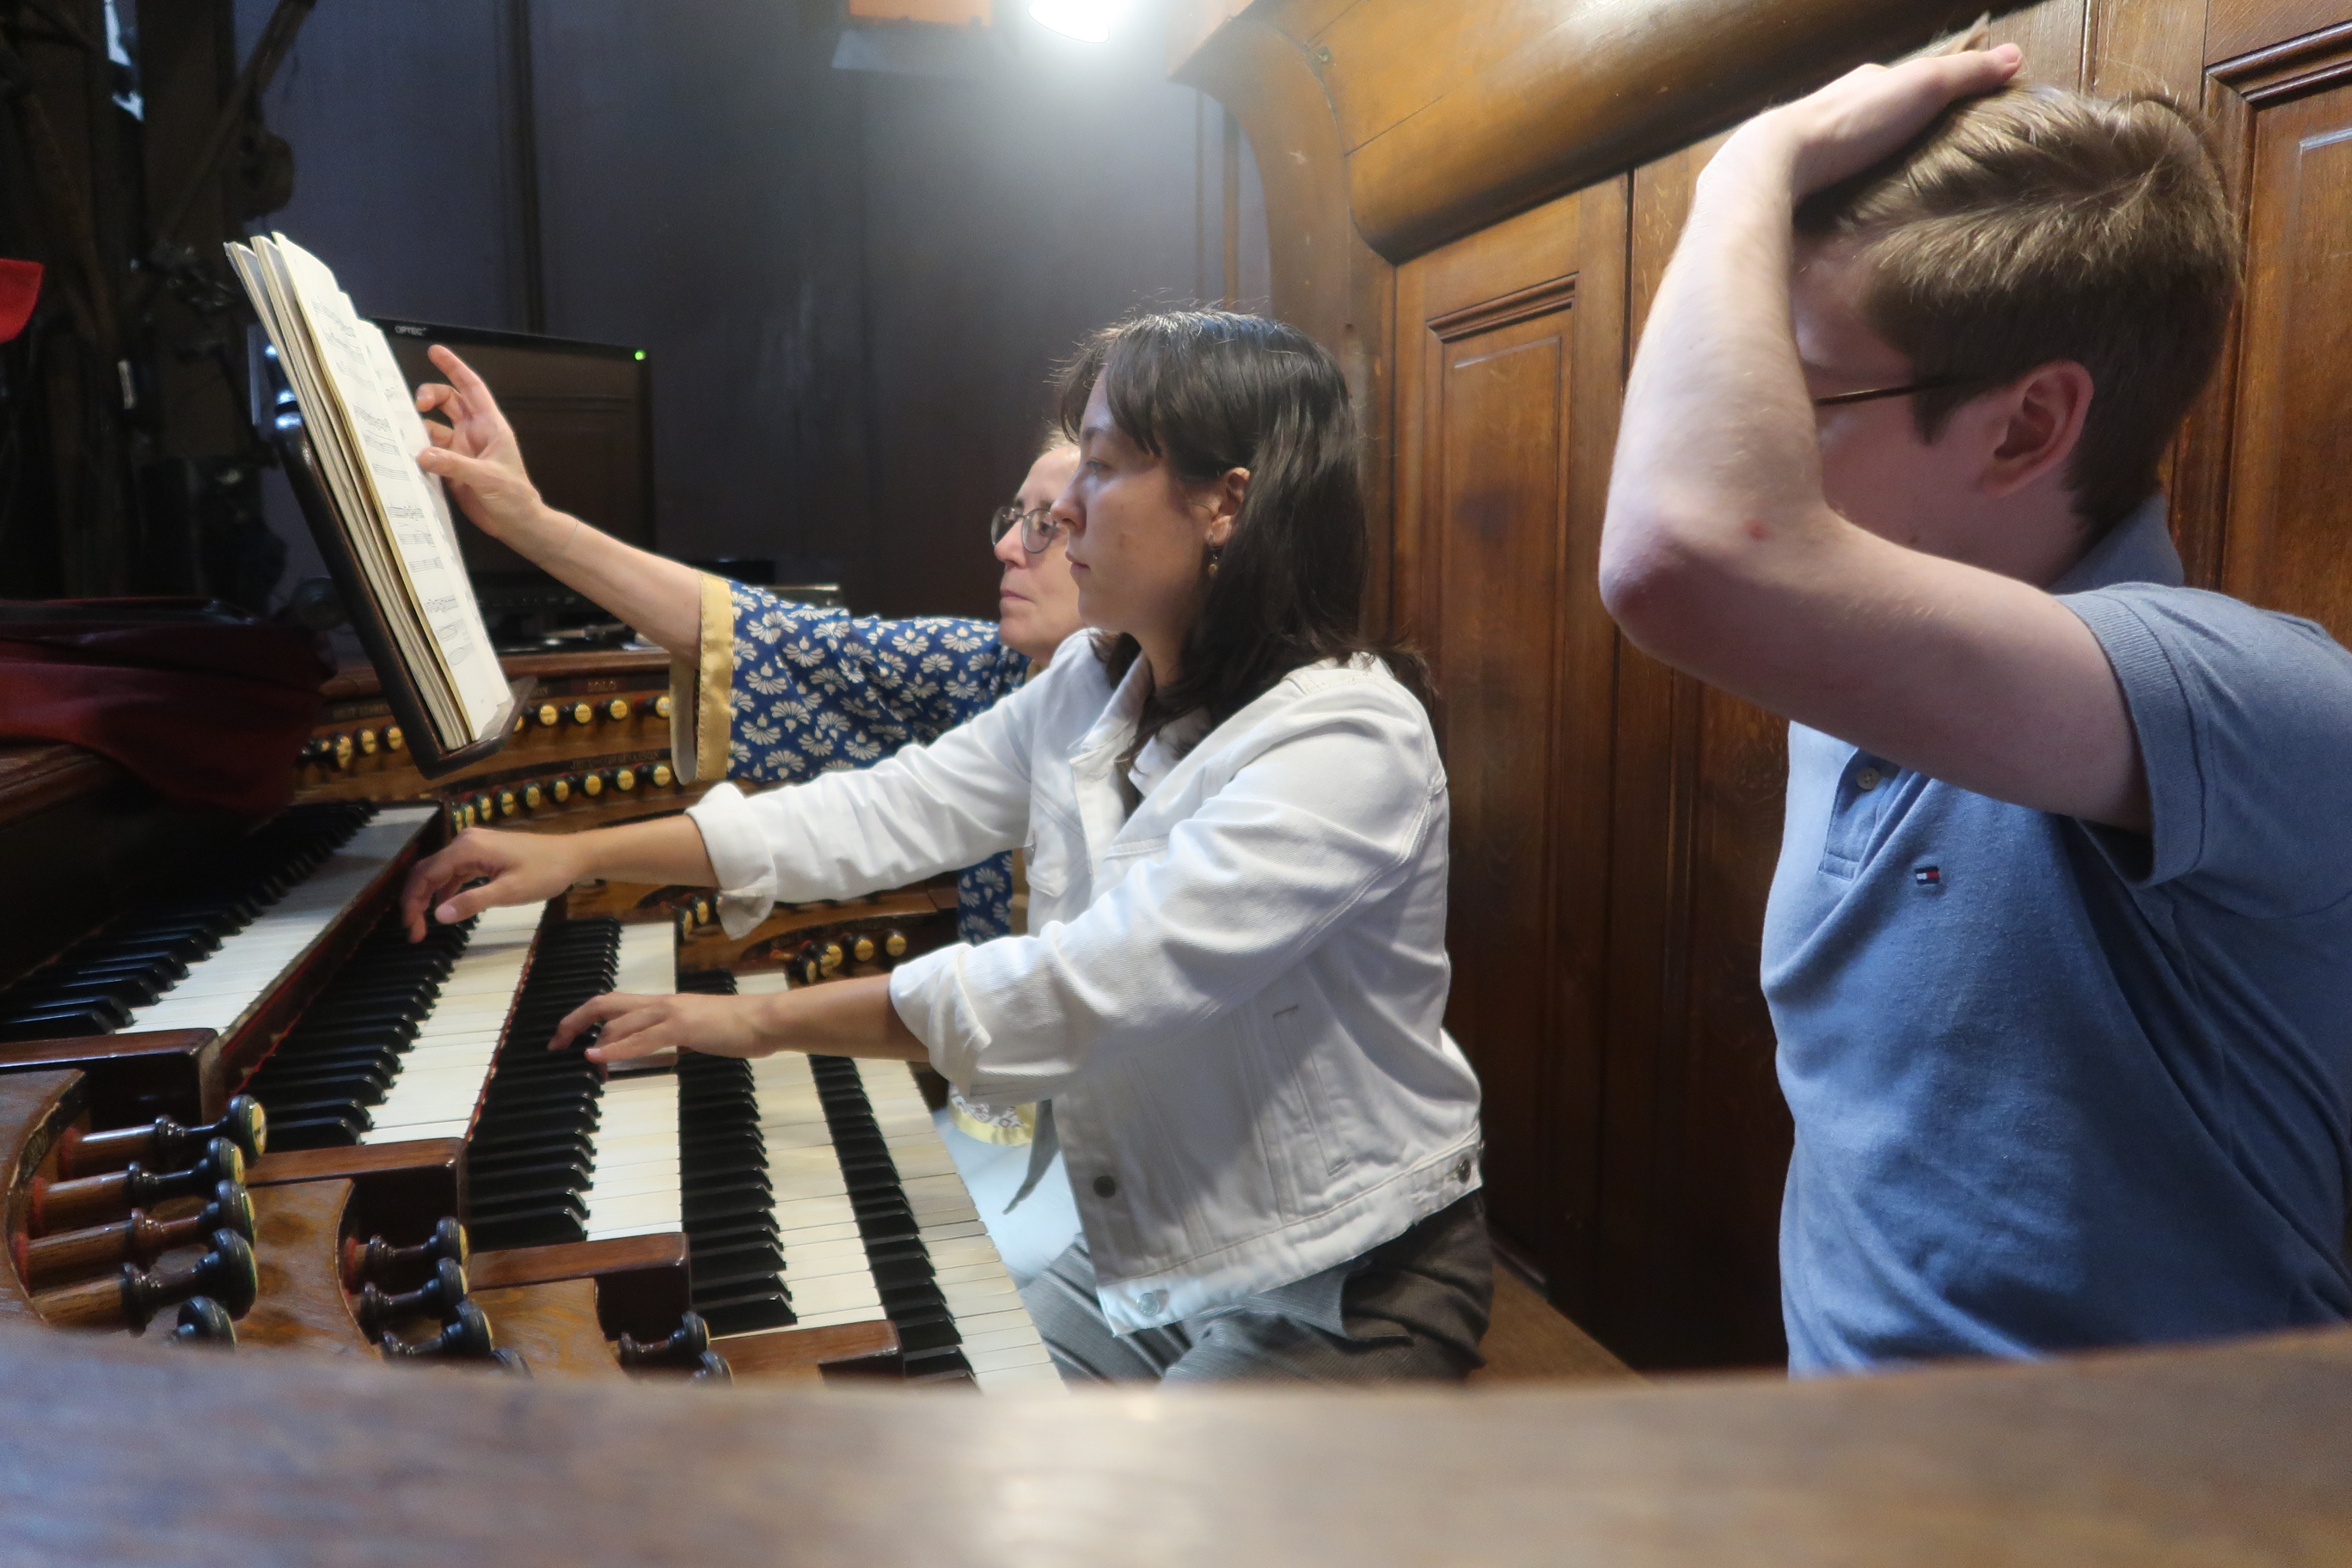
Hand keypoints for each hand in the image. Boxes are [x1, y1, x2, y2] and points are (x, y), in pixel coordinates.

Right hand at [400, 826, 589, 939]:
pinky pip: (456, 870)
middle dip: (416, 900)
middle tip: (414, 931)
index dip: (413, 902)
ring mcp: (475, 844)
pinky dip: (447, 889)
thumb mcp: (509, 892)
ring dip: (430, 896)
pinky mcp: (484, 852)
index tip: (410, 929)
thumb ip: (473, 902)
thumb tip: (439, 915)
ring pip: (440, 871)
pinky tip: (448, 907)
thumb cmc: (545, 872)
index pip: (425, 874)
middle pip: (427, 871)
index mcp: (467, 847)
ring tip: (425, 924)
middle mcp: (466, 841)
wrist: (573, 855)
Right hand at [412, 345, 547, 542]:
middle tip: (417, 404)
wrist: (516, 524)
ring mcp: (460, 449)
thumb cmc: (514, 497)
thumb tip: (422, 454)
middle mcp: (473, 433)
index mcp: (490, 426)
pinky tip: (404, 451)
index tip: (435, 351)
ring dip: (418, 425)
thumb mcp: (488, 478)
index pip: (471, 388)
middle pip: (447, 401)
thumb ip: (455, 465)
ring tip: (404, 431)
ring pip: (432, 426)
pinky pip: (429, 451)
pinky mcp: (451, 467)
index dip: (455, 368)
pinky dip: (416, 449)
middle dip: (429, 395)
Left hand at [549, 991, 773, 1064]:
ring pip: (620, 1020)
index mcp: (664, 1004)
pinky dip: (615, 1048)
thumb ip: (673, 1037)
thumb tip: (654, 1049)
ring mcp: (671, 1013)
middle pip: (606, 1003)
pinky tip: (598, 1057)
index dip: (586, 1017)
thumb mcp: (697, 1031)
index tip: (568, 1037)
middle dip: (575, 1021)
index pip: (615, 1004)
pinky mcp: (683, 1027)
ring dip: (592, 1038)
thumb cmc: (737, 1027)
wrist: (764, 1020)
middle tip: (556, 1043)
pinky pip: (642, 1038)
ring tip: (575, 1055)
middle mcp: (662, 1003)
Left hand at [1741, 44, 2021, 196]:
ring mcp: (1810, 149)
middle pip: (1875, 120)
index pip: (1903, 83)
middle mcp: (1833, 111)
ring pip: (1849, 154)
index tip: (1956, 114)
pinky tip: (1858, 211)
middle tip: (1931, 159)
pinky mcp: (1796, 185)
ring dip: (1870, 167)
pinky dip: (1846, 193)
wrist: (1778, 162)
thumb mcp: (1921, 87)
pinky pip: (1829, 186)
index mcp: (1863, 85)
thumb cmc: (1852, 121)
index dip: (1931, 93)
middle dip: (1897, 134)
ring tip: (1900, 191)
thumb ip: (1966, 74)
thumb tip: (2017, 55)